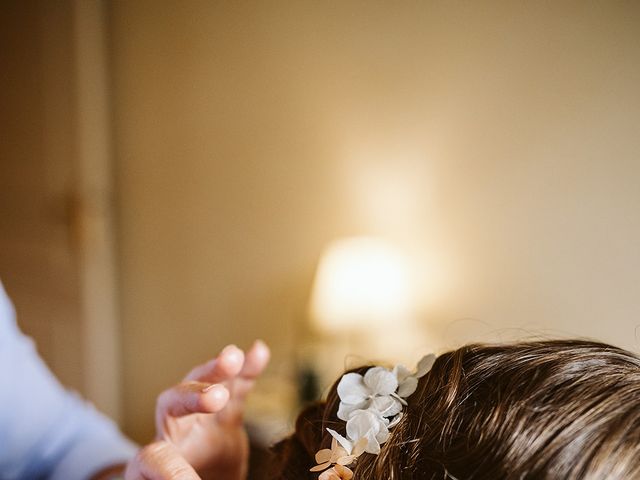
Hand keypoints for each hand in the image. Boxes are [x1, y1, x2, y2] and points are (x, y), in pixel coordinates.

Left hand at [125, 340, 269, 479]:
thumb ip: (177, 479)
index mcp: (152, 464)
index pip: (155, 459)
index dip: (170, 469)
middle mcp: (173, 434)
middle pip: (172, 403)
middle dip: (193, 396)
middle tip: (216, 397)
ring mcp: (200, 419)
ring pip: (203, 383)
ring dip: (218, 369)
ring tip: (232, 357)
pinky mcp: (226, 415)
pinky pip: (235, 387)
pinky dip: (246, 369)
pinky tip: (259, 351)